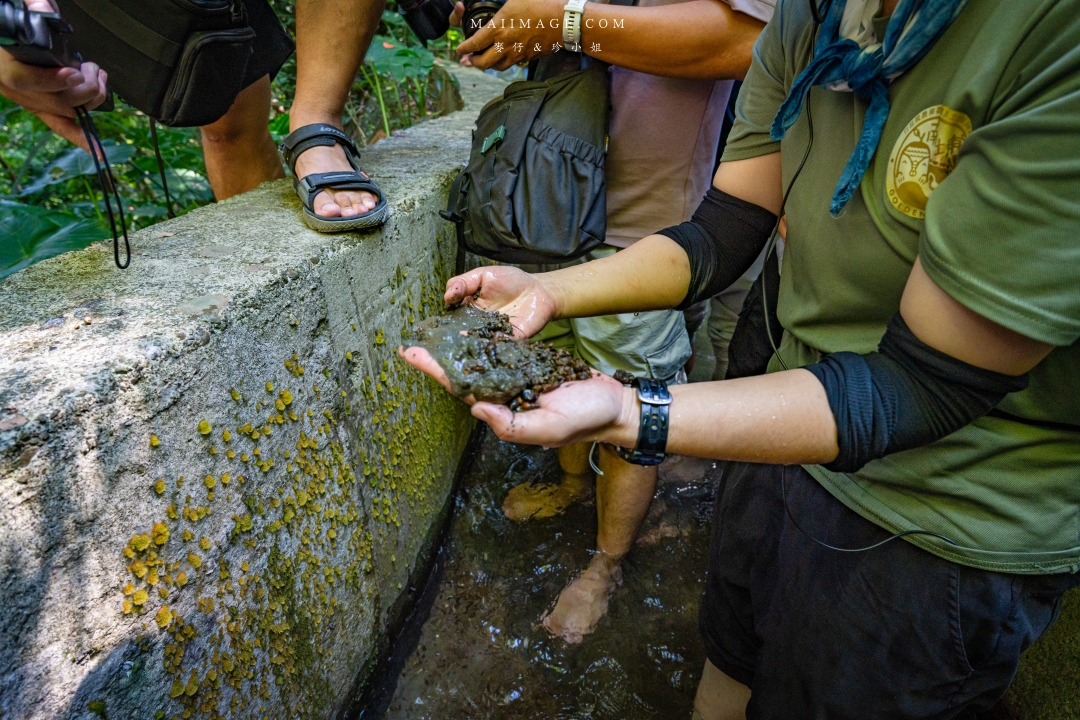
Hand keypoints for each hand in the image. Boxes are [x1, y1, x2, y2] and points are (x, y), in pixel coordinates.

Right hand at [0, 0, 108, 152]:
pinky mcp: (40, 107)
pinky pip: (60, 126)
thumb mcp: (11, 7)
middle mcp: (14, 88)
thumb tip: (46, 9)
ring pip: (65, 111)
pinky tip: (99, 152)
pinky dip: (81, 138)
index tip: (74, 72)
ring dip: (92, 98)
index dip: (50, 79)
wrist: (2, 42)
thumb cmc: (7, 25)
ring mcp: (29, 100)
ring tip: (99, 76)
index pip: (21, 79)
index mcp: (0, 63)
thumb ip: (29, 5)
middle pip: (54, 100)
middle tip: (94, 70)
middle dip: (84, 88)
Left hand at [399, 342, 636, 447]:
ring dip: (458, 347)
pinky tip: (469, 329)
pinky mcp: (532, 365)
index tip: (412, 355)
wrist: (615, 406)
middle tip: (412, 339)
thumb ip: (512, 424)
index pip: (462, 389)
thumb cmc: (585, 419)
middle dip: (438, 357)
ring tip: (434, 329)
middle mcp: (506, 395)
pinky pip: (503, 352)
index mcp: (504, 411)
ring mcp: (518, 379)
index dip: (436, 371)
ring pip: (481, 361)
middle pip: (465, 373)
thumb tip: (475, 407)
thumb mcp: (549, 427)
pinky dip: (484, 341)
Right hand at [444, 265, 558, 338]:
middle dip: (454, 340)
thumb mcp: (483, 275)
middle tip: (445, 341)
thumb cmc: (510, 281)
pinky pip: (500, 344)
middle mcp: (479, 327)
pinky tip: (486, 343)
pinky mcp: (511, 340)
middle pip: (463, 336)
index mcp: (469, 312)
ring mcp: (495, 335)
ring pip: (480, 343)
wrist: (538, 290)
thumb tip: (446, 296)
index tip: (434, 328)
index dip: (443, 325)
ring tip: (462, 342)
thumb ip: (463, 283)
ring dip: (472, 344)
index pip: (452, 321)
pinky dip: (493, 345)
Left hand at [454, 0, 563, 70]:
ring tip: (485, 61)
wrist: (563, 20)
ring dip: (489, 65)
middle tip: (469, 60)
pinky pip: (513, 64)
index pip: (475, 43)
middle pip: (483, 63)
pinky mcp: (528, 57)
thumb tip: (496, 11)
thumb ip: (500, 8)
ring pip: (498, 67)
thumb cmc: (540, 4)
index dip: (464, 49)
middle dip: (473, 62)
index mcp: (498, 28)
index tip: (460, 50)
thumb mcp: (515, 0)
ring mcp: (517, 54)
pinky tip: (505, 58)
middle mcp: (505, 45)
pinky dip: (505, 63)